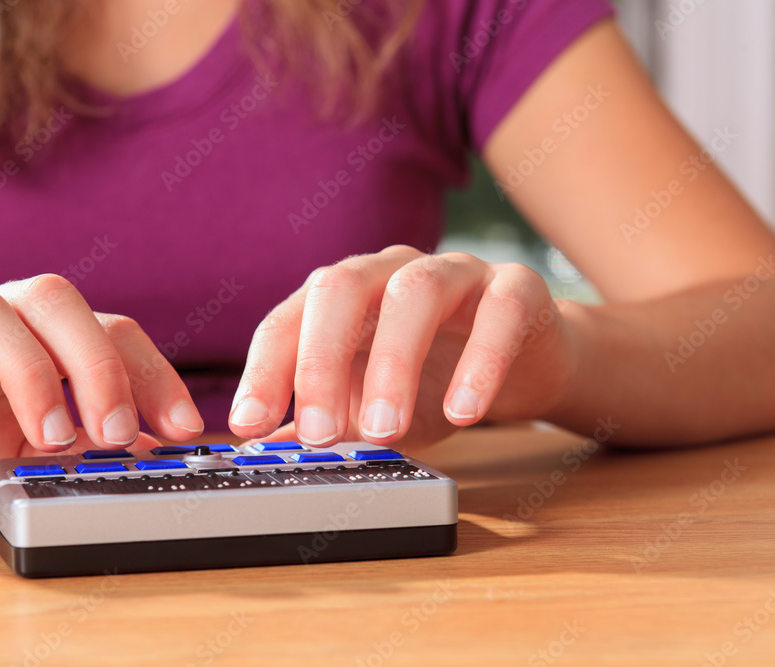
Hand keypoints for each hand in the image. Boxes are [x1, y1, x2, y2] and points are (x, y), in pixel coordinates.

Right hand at [0, 274, 202, 504]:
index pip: (110, 330)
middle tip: (118, 434)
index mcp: (36, 337)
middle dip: (96, 364)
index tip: (184, 430)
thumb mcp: (27, 458)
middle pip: (53, 299)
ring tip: (50, 439)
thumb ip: (83, 451)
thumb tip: (156, 456)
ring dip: (26, 372)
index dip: (153, 373)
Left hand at [228, 246, 577, 448]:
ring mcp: (454, 273)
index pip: (288, 321)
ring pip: (414, 294)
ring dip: (394, 364)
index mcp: (342, 297)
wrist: (525, 365)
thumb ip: (326, 425)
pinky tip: (465, 412)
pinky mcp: (515, 289)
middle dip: (320, 361)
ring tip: (385, 430)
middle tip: (318, 434)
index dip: (264, 370)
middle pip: (340, 290)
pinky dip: (481, 361)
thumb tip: (270, 453)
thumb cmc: (436, 381)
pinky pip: (499, 312)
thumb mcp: (369, 410)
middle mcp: (389, 272)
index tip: (249, 424)